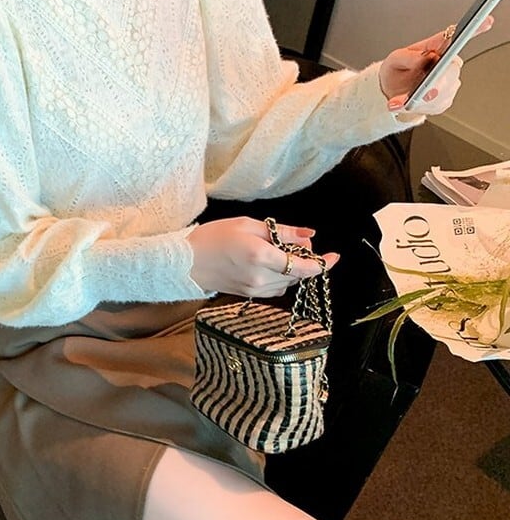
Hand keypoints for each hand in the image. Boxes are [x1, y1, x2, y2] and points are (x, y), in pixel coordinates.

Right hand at [187, 217, 338, 297]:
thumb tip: (309, 234)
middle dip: (305, 259)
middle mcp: (261, 277)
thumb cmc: (212, 237)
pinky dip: (282, 277)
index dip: (323, 263)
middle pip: (298, 274)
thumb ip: (281, 231)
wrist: (186, 261)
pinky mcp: (250, 295)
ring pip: (289, 282)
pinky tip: (271, 264)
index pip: (304, 266)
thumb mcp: (247, 224)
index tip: (335, 256)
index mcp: (261, 256)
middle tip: (297, 241)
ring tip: (281, 251)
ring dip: (294, 269)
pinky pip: (277, 289)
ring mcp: (256, 289)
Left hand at [378, 15, 493, 111]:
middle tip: (423, 91)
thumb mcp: (395, 60)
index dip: (475, 28)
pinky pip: (437, 104)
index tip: (485, 21)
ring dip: (422, 99)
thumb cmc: (396, 72)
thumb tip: (422, 58)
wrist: (391, 93)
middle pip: (452, 71)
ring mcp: (448, 81)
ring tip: (402, 100)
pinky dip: (421, 107)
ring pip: (444, 91)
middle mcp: (447, 63)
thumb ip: (407, 57)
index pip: (457, 36)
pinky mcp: (444, 99)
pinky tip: (409, 104)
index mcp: (436, 48)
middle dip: (437, 83)